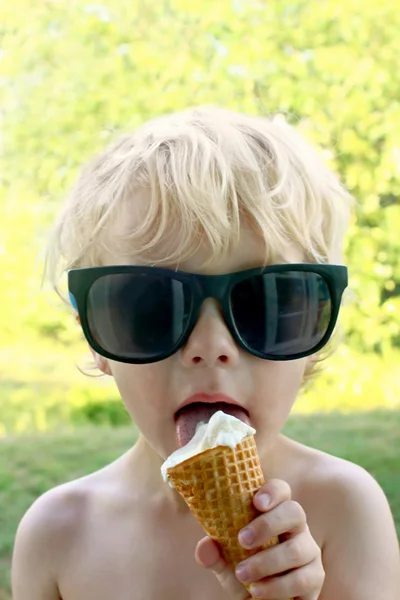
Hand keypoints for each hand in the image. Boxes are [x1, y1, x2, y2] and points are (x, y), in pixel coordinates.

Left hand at [195, 479, 324, 598]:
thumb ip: (215, 555)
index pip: (281, 491)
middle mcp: (296, 528)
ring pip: (296, 550)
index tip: (256, 502)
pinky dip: (276, 587)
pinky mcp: (315, 578)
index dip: (272, 491)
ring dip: (266, 562)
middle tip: (242, 540)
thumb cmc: (246, 575)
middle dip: (267, 525)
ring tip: (242, 574)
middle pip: (294, 512)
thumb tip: (205, 547)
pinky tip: (257, 591)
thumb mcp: (226, 565)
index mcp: (275, 514)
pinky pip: (302, 579)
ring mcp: (309, 552)